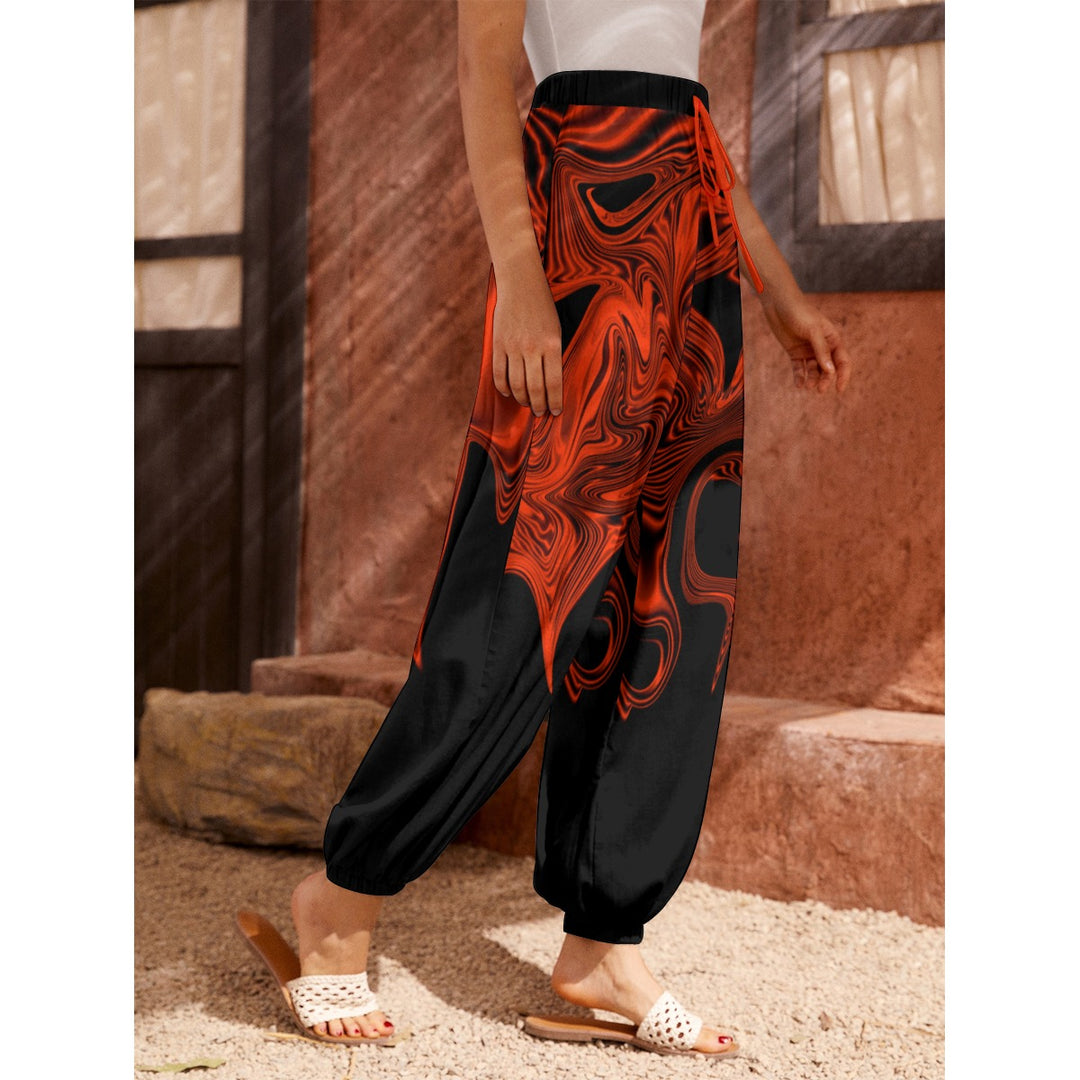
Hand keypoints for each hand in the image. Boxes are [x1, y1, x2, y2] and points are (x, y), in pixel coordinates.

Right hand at [490, 260, 563, 416]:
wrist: (520, 282)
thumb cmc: (543, 306)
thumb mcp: (556, 329)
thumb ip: (553, 354)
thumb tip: (552, 382)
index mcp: (552, 344)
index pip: (554, 383)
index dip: (555, 402)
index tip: (556, 412)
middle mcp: (532, 348)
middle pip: (535, 388)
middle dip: (539, 406)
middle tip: (540, 413)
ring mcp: (513, 347)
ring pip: (517, 384)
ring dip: (522, 399)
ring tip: (527, 404)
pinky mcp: (498, 344)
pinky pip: (499, 374)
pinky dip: (504, 388)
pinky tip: (509, 393)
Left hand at [760, 289, 852, 393]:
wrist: (779, 304)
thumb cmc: (800, 313)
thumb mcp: (813, 330)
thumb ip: (822, 350)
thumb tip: (831, 371)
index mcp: (833, 339)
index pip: (842, 361)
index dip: (843, 376)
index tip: (839, 389)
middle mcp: (822, 347)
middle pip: (828, 368)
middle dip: (825, 380)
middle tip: (819, 390)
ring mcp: (808, 350)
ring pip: (814, 370)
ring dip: (812, 379)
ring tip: (806, 386)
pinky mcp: (795, 352)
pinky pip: (799, 368)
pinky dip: (799, 377)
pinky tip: (798, 384)